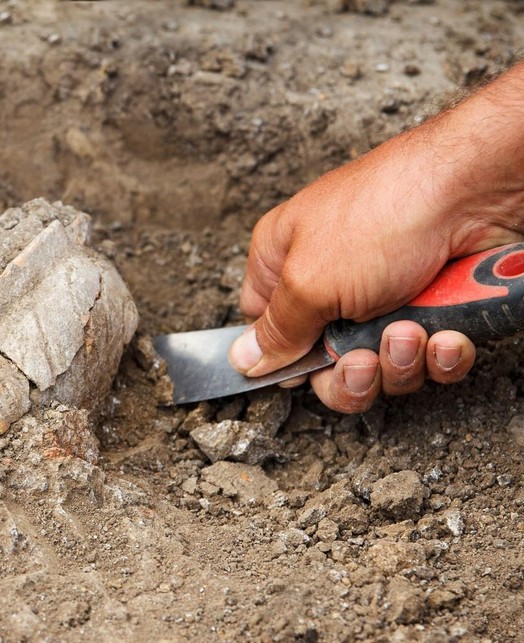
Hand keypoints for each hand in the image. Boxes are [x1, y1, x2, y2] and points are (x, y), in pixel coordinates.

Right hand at [230, 63, 523, 412]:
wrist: (475, 192)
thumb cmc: (384, 212)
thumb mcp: (309, 281)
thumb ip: (276, 330)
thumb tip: (245, 359)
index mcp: (283, 262)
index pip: (265, 328)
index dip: (282, 358)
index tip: (302, 372)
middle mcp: (329, 282)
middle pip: (324, 363)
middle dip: (350, 374)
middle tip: (364, 360)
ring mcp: (383, 296)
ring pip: (380, 367)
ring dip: (399, 361)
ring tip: (411, 330)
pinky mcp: (432, 308)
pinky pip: (428, 359)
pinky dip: (439, 356)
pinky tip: (445, 334)